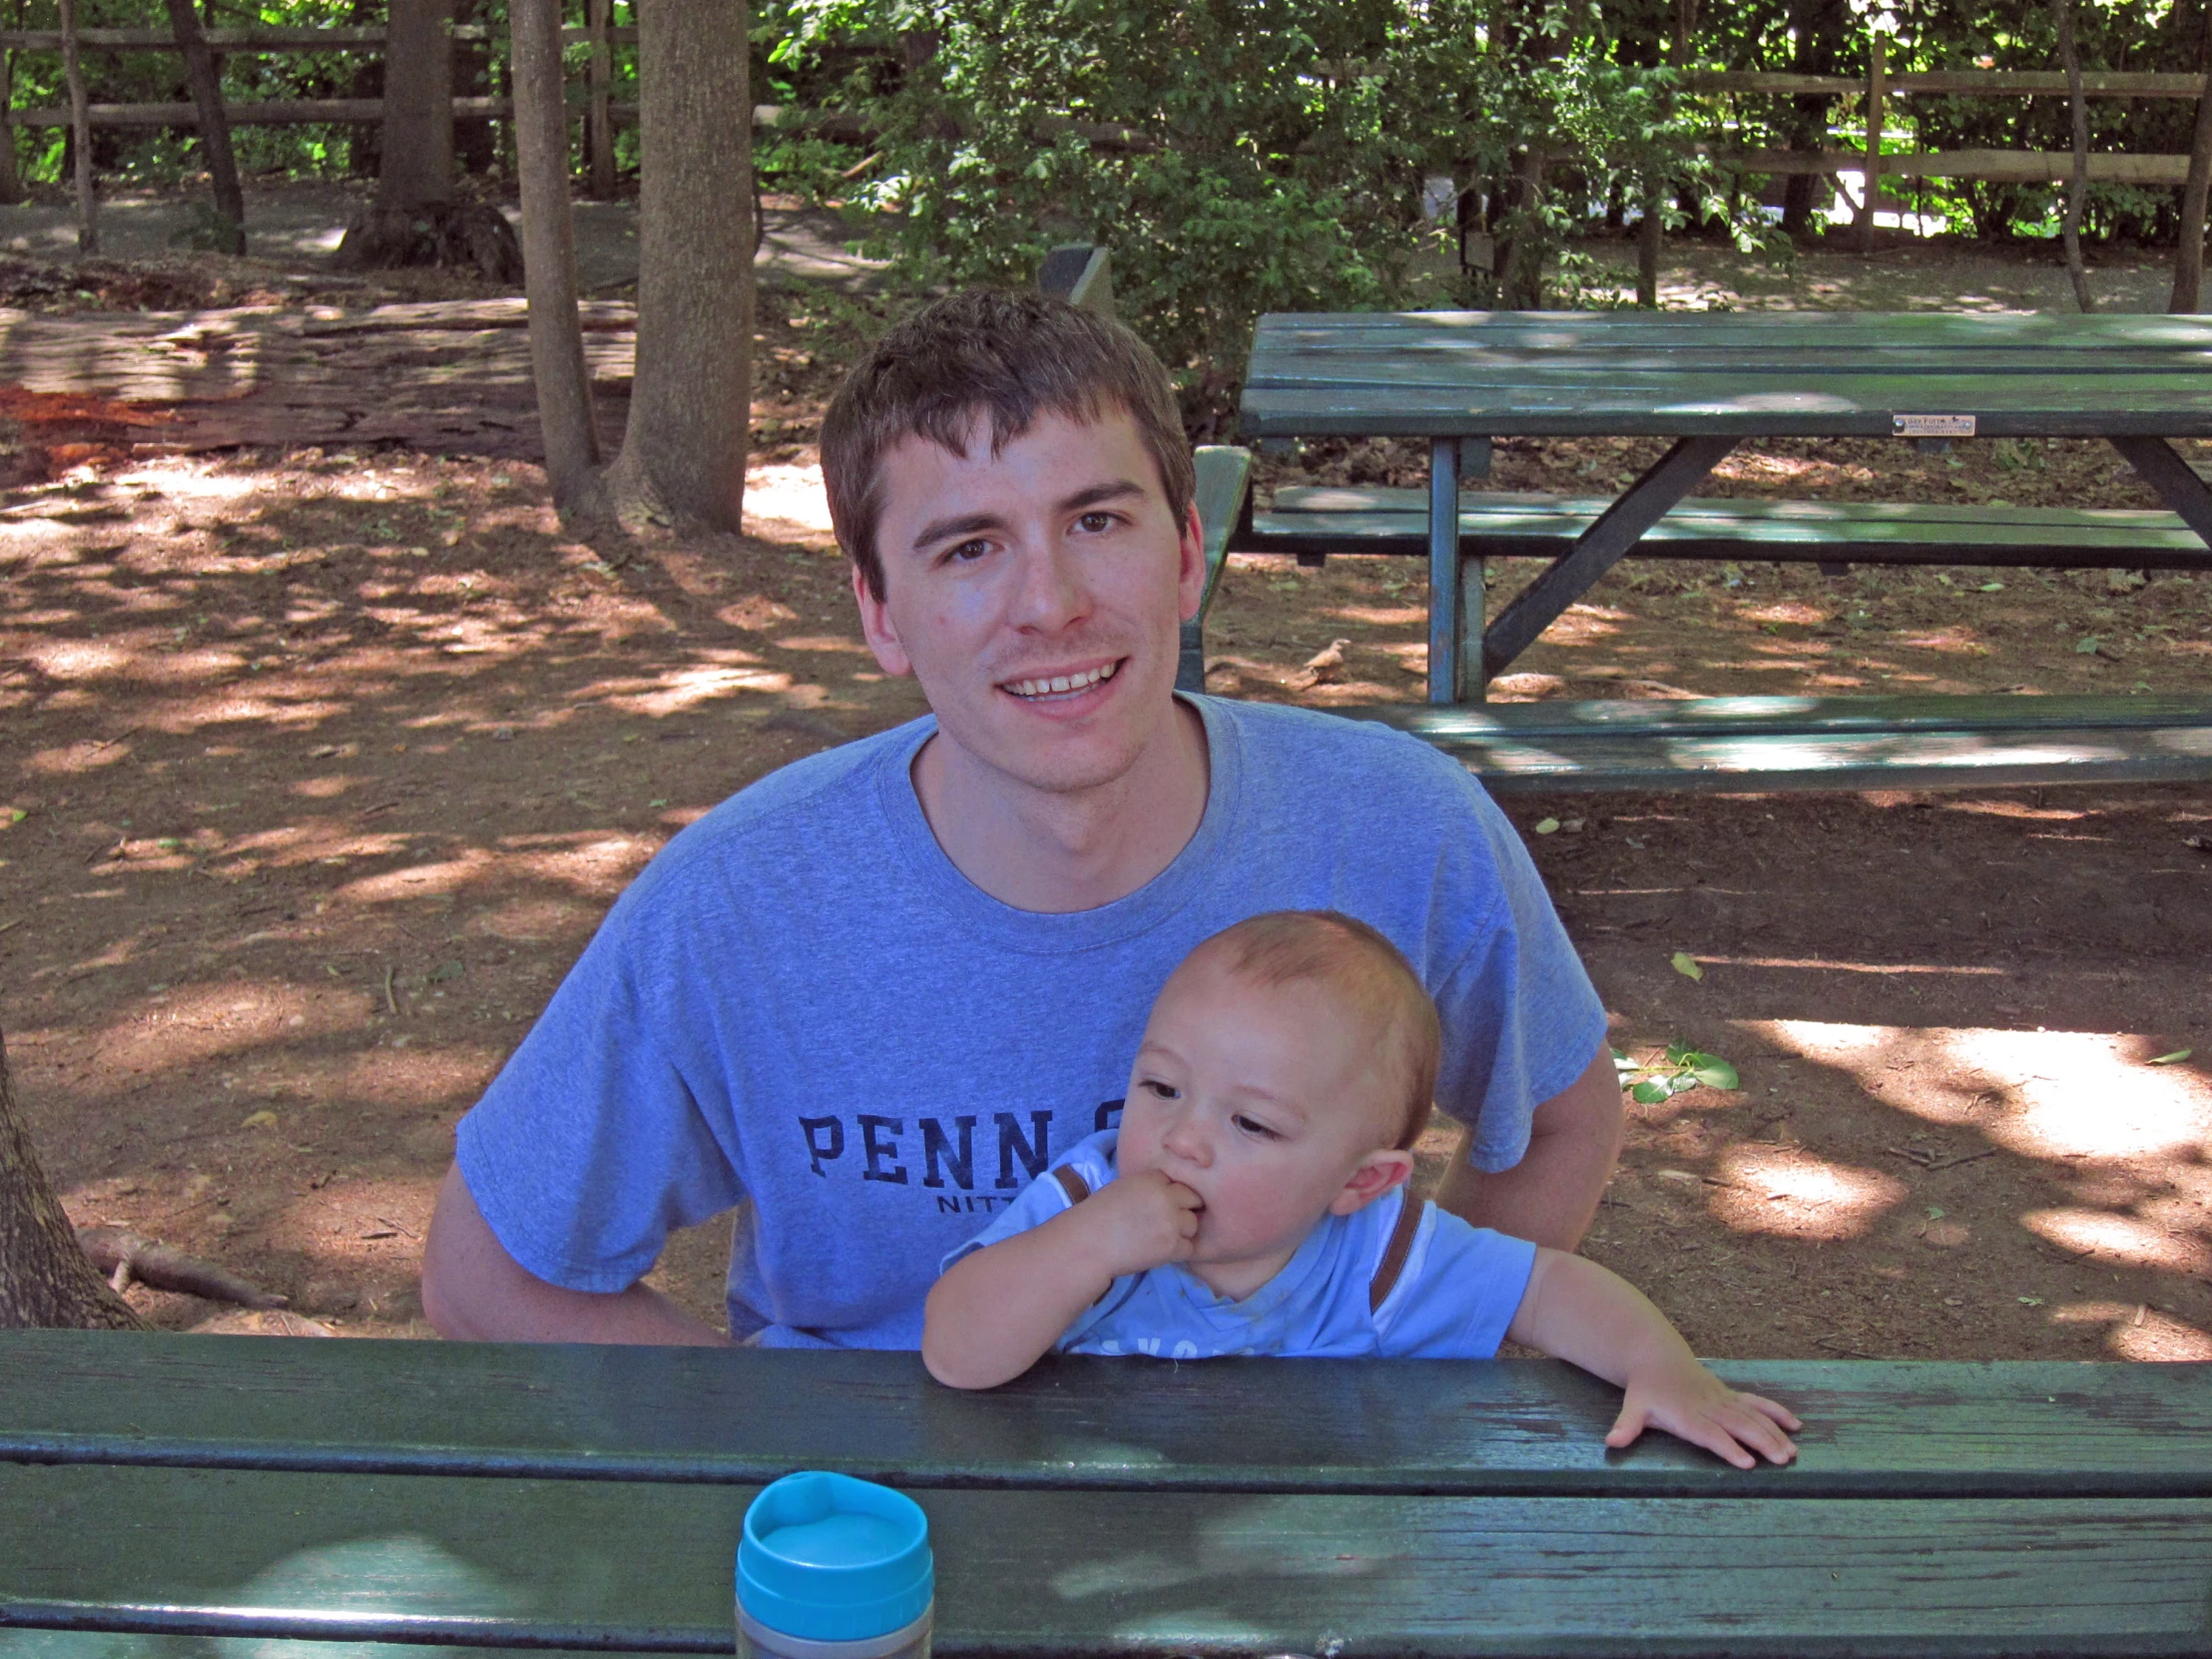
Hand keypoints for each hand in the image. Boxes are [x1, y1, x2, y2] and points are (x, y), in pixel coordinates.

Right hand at [1071, 1169, 1201, 1278]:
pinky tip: (1161, 1251)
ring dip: (1182, 1232)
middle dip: (1183, 1210)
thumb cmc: (1098, 1216)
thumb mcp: (1123, 1187)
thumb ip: (1148, 1187)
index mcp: (1152, 1179)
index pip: (1177, 1182)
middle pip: (1193, 1199)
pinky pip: (1189, 1247)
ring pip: (1193, 1224)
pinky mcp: (1171, 1246)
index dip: (1170, 1194)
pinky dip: (1178, 1251)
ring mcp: (1171, 1222)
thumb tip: (1168, 1192)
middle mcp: (1166, 1197)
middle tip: (1166, 1222)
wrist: (1088, 1244)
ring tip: (1161, 1238)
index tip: (1158, 1206)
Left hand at [1605, 1358, 1800, 1469]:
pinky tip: (1795, 1425)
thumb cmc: (1646, 1390)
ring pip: (1753, 1415)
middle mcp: (1709, 1407)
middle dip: (1762, 1442)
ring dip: (1774, 1432)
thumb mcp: (1632, 1407)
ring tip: (1792, 1452)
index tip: (1747, 1462)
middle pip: (1739, 1425)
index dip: (1728, 1447)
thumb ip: (1627, 1426)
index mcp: (1687, 1415)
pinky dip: (1776, 1412)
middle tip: (1782, 1460)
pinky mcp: (1731, 1396)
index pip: (1710, 1434)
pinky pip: (1757, 1403)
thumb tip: (1612, 1442)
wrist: (1656, 1358)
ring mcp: (1723, 1400)